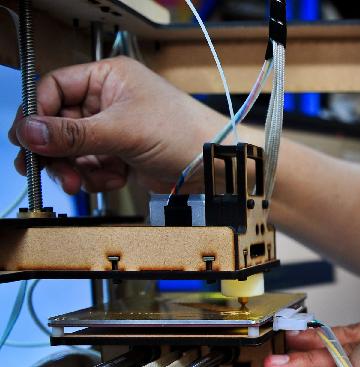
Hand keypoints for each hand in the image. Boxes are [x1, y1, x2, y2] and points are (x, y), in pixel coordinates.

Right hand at [8, 56, 226, 193]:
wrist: (215, 166)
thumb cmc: (184, 133)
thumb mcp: (123, 130)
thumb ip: (74, 134)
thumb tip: (30, 132)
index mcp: (108, 78)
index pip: (55, 88)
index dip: (39, 113)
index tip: (30, 138)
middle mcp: (108, 101)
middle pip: (60, 124)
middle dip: (55, 150)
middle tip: (48, 169)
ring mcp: (115, 130)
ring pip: (73, 150)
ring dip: (74, 168)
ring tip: (80, 180)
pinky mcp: (122, 155)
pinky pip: (92, 167)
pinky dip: (96, 177)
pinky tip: (112, 180)